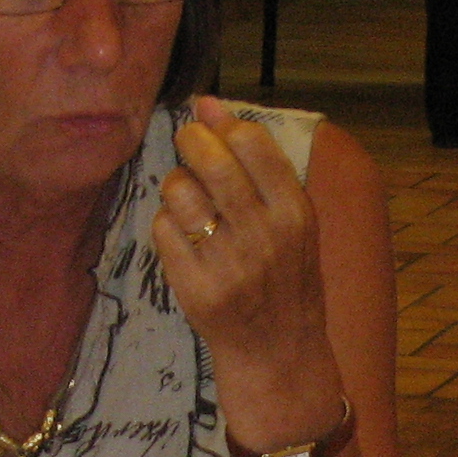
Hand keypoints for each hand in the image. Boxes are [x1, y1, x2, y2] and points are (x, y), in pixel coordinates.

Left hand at [151, 97, 343, 452]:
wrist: (278, 354)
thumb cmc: (284, 277)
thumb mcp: (290, 220)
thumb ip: (255, 162)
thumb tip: (207, 102)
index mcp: (295, 214)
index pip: (251, 141)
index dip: (223, 125)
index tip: (215, 129)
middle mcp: (264, 238)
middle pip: (210, 160)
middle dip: (190, 142)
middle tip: (189, 148)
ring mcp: (228, 266)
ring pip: (179, 192)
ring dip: (175, 185)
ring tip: (189, 201)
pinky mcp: (194, 289)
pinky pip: (162, 229)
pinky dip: (167, 225)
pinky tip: (184, 238)